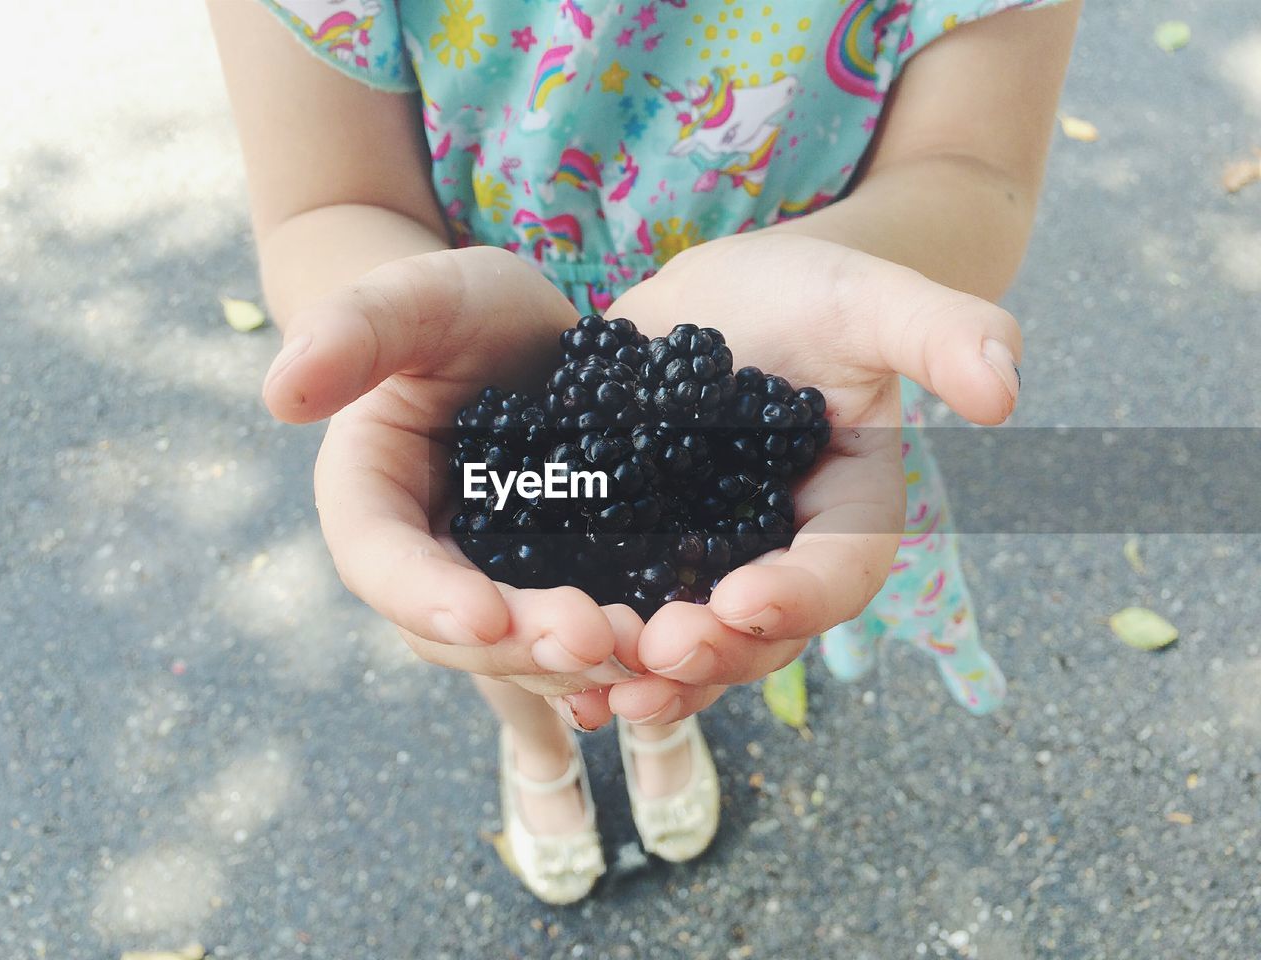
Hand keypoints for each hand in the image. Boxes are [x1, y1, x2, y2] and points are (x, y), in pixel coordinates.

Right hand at [263, 246, 641, 698]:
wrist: (525, 336)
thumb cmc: (458, 310)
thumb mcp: (418, 298)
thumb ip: (353, 328)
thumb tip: (280, 392)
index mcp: (369, 501)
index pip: (379, 560)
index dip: (425, 596)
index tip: (485, 613)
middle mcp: (425, 561)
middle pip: (456, 629)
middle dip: (523, 643)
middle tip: (596, 638)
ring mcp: (494, 584)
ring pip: (521, 651)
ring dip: (579, 663)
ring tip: (645, 650)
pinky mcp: (559, 588)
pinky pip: (576, 642)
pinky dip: (617, 662)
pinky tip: (665, 668)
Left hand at [596, 232, 1021, 723]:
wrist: (722, 298)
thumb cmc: (809, 292)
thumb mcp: (871, 299)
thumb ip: (943, 333)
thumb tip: (1008, 394)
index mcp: (851, 514)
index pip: (843, 572)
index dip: (802, 596)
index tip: (744, 600)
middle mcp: (783, 556)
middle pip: (762, 630)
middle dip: (714, 652)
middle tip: (658, 653)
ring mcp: (712, 562)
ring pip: (693, 640)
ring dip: (650, 673)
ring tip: (600, 688)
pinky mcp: (645, 551)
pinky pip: (628, 611)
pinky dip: (598, 645)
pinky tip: (548, 662)